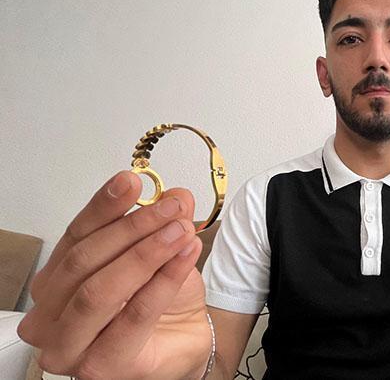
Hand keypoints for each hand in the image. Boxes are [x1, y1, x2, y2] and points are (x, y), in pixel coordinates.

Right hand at [18, 171, 210, 378]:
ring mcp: (70, 348)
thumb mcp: (159, 251)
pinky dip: (164, 279)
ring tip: (181, 229)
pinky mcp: (102, 366)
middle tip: (171, 207)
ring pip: (101, 290)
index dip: (103, 207)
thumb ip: (159, 222)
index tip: (131, 181)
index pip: (74, 237)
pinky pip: (135, 315)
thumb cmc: (159, 303)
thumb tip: (174, 194)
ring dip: (146, 252)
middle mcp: (50, 318)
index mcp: (54, 283)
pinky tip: (187, 253)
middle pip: (84, 261)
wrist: (185, 343)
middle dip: (132, 228)